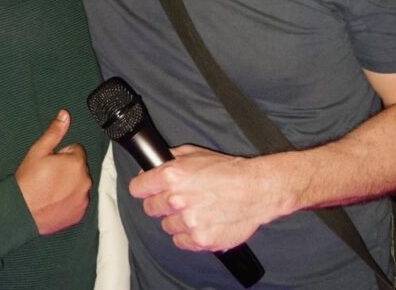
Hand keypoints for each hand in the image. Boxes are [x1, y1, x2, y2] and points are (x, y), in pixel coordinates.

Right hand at [15, 110, 91, 234]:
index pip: (76, 151)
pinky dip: (70, 200)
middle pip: (80, 168)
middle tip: (49, 177)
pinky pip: (79, 201)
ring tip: (51, 190)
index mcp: (77, 163)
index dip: (62, 155)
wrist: (21, 212)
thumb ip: (55, 132)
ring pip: (80, 184)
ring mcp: (84, 199)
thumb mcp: (38, 151)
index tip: (50, 163)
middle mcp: (85, 181)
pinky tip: (55, 201)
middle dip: (68, 169)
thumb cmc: (28, 180)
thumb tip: (65, 114)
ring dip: (70, 184)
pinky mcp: (80, 213)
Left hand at [128, 145, 284, 252]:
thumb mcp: (196, 153)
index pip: (138, 188)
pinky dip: (188, 235)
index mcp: (172, 176)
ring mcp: (188, 222)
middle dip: (160, 203)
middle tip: (177, 200)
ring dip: (177, 220)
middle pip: (150, 208)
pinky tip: (201, 223)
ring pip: (166, 226)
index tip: (147, 190)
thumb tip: (151, 166)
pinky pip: (181, 241)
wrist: (257, 190)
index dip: (143, 188)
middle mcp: (177, 199)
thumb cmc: (229, 171)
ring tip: (196, 210)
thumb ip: (170, 159)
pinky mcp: (200, 240)